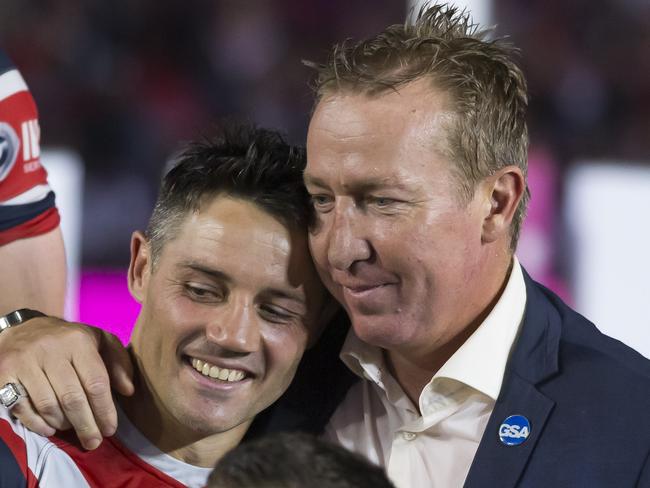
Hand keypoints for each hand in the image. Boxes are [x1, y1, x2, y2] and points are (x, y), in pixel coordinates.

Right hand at [0, 316, 133, 449]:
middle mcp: (51, 350)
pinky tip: (50, 428)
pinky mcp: (5, 373)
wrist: (24, 328)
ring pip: (48, 406)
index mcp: (78, 341)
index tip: (110, 429)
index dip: (104, 410)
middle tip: (94, 442)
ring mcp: (25, 362)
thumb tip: (128, 391)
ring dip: (63, 424)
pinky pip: (22, 407)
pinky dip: (38, 424)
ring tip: (73, 428)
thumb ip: (118, 362)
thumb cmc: (70, 340)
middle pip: (72, 398)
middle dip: (86, 425)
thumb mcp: (100, 340)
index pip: (96, 382)